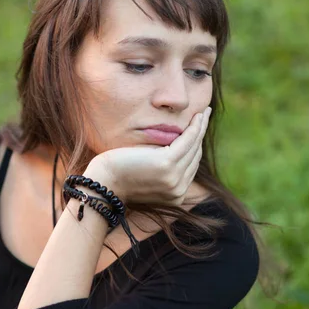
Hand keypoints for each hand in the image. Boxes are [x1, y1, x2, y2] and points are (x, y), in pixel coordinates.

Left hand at [86, 106, 211, 205]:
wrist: (103, 183)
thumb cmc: (118, 176)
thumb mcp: (146, 175)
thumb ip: (161, 169)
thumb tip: (171, 152)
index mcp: (175, 195)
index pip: (191, 166)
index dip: (195, 146)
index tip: (198, 129)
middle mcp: (178, 190)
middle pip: (195, 156)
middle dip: (201, 134)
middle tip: (205, 116)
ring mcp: (174, 178)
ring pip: (194, 146)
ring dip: (201, 126)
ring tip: (204, 112)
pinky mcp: (166, 164)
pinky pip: (187, 141)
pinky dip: (195, 127)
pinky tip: (198, 116)